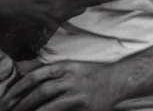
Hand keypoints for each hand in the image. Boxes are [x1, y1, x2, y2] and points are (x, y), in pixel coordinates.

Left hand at [1, 61, 122, 110]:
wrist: (119, 80)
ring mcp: (79, 94)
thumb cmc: (93, 74)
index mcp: (66, 67)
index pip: (37, 75)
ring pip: (50, 104)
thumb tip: (24, 73)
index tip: (7, 97)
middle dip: (22, 102)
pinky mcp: (85, 107)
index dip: (19, 87)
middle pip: (41, 90)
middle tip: (10, 110)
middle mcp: (72, 79)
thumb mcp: (72, 66)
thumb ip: (52, 70)